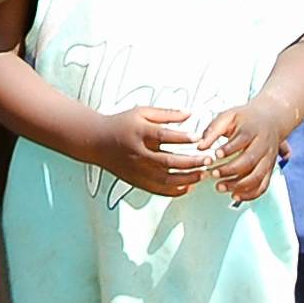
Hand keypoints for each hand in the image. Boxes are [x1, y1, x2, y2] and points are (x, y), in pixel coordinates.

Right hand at [90, 108, 206, 197]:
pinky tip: (188, 186)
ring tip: (202, 174)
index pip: (163, 136)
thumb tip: (190, 114)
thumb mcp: (141, 112)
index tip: (199, 137)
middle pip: (167, 160)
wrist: (96, 141)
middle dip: (191, 162)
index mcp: (139, 133)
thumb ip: (166, 113)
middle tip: (207, 159)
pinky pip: (158, 189)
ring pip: (165, 178)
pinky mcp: (136, 180)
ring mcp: (137, 169)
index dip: (182, 137)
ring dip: (187, 178)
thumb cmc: (120, 124)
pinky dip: (175, 190)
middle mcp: (138, 153)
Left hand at [199, 96, 298, 202]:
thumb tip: (201, 146)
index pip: (242, 140)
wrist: (271, 119)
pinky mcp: (269, 170)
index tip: (215, 154)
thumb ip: (213, 129)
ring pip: (257, 176)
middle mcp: (263, 146)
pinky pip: (263, 186)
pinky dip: (250, 194)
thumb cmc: (246, 118)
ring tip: (220, 187)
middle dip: (230, 170)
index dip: (228, 149)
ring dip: (239, 185)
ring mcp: (268, 159)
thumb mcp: (228, 116)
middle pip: (250, 161)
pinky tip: (235, 195)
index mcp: (253, 130)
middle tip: (213, 174)